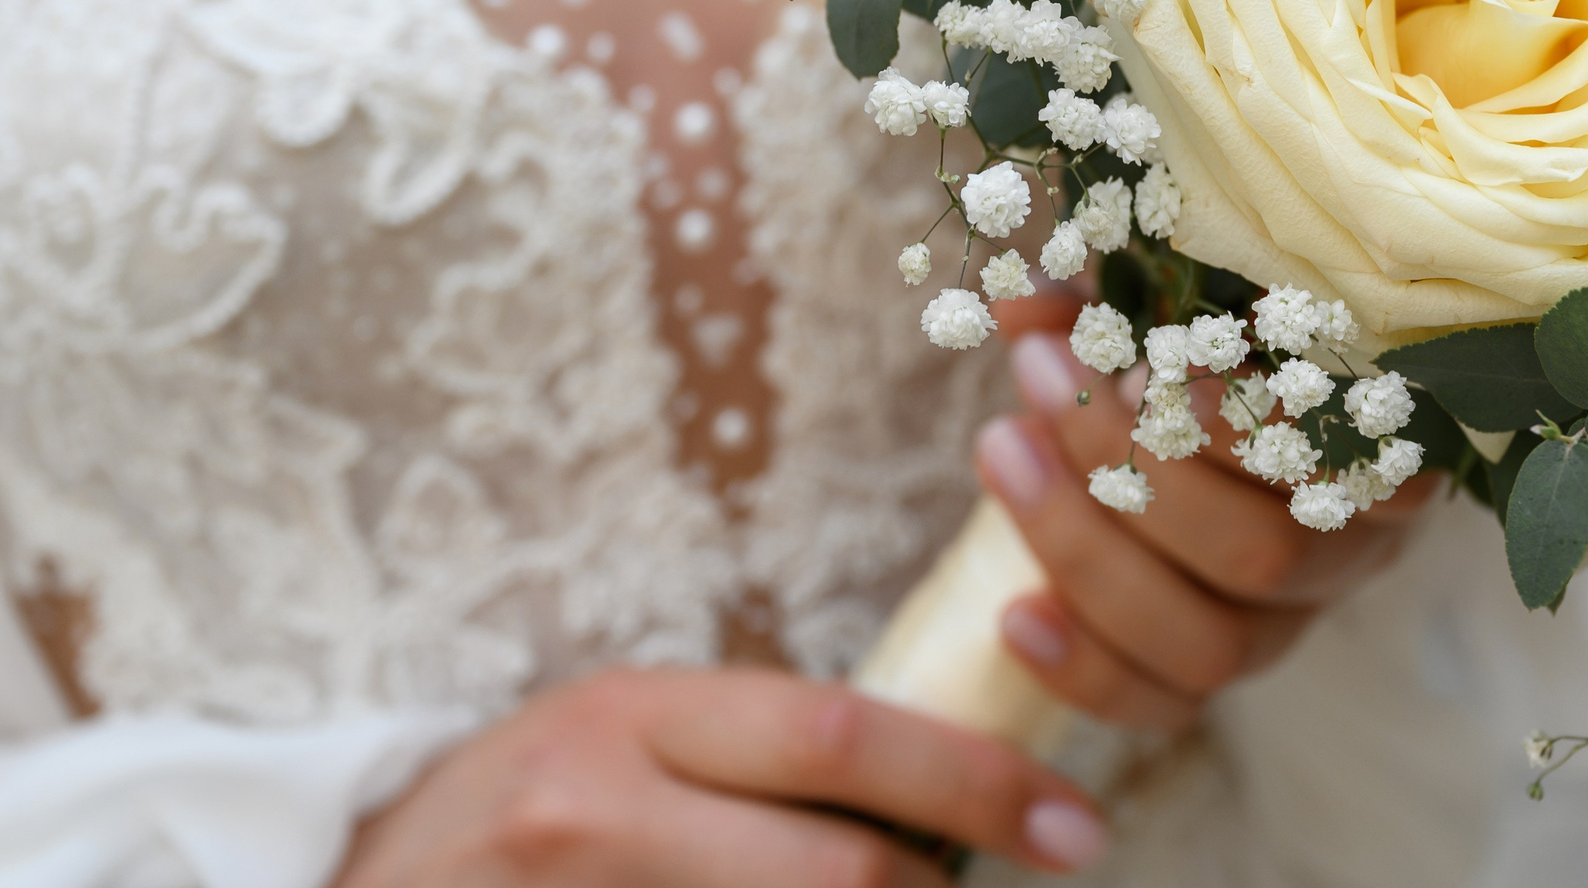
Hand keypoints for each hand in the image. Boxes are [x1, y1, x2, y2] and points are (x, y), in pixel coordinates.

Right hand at [333, 665, 1108, 886]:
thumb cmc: (512, 817)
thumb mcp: (617, 743)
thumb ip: (751, 761)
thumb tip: (932, 803)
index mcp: (626, 716)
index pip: (837, 732)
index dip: (974, 779)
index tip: (1074, 821)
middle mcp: (598, 812)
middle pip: (839, 871)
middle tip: (1023, 878)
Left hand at [978, 296, 1441, 732]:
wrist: (1164, 417)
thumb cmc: (1189, 331)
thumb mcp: (1161, 294)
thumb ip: (1105, 294)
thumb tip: (1021, 299)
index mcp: (1375, 447)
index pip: (1360, 464)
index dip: (1263, 430)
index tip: (1163, 365)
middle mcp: (1346, 552)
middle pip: (1260, 555)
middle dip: (1130, 462)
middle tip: (1043, 370)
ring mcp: (1283, 625)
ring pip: (1210, 642)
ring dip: (1086, 548)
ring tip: (1003, 447)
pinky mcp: (1212, 674)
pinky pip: (1163, 706)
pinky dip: (1086, 670)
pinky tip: (1015, 615)